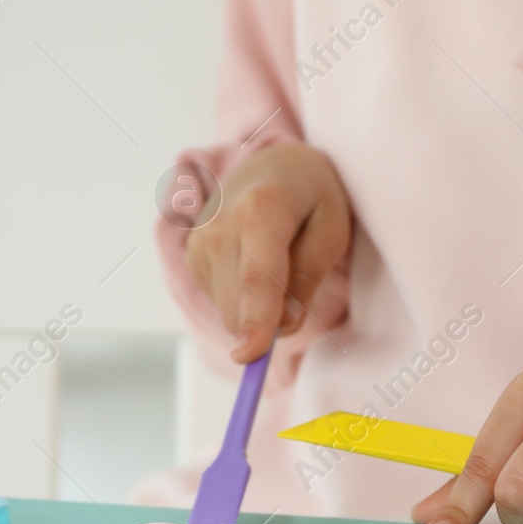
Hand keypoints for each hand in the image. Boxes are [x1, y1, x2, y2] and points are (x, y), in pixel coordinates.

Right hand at [185, 142, 350, 362]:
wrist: (271, 168)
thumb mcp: (331, 229)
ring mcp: (198, 242)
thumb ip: (308, 276)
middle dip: (269, 320)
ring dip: (257, 308)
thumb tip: (283, 325)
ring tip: (275, 263)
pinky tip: (252, 264)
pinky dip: (242, 299)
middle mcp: (219, 226)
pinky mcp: (190, 257)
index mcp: (262, 210)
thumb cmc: (311, 198)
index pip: (258, 277)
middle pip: (239, 306)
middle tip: (297, 287)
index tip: (250, 355)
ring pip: (229, 313)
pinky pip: (221, 305)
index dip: (256, 320)